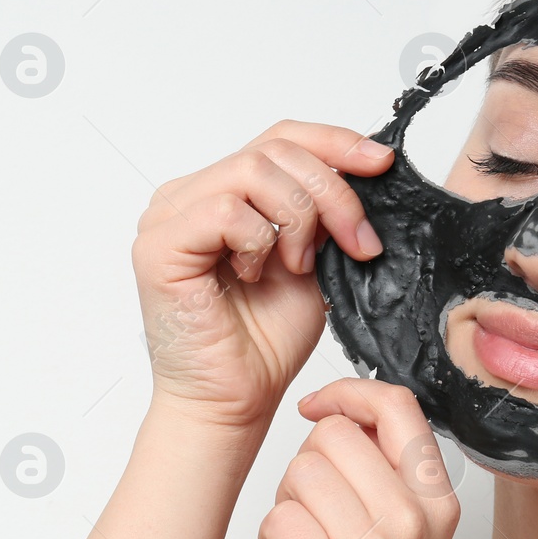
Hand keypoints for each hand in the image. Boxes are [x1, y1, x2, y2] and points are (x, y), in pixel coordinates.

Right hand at [132, 121, 391, 433]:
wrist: (234, 400)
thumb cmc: (264, 340)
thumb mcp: (314, 257)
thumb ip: (325, 211)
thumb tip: (366, 167)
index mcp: (222, 191)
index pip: (280, 138)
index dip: (335, 142)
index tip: (380, 163)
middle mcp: (189, 195)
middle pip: (273, 149)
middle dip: (331, 193)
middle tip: (357, 243)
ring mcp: (167, 217)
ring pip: (253, 170)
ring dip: (298, 218)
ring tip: (299, 265)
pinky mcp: (158, 245)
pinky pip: (226, 210)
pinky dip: (259, 241)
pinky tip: (256, 274)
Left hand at [252, 379, 460, 538]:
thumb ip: (384, 472)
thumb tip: (342, 408)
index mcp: (437, 504)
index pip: (396, 404)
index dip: (346, 393)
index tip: (317, 406)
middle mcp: (414, 526)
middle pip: (332, 435)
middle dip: (307, 467)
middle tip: (315, 520)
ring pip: (299, 472)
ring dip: (287, 507)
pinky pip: (276, 519)